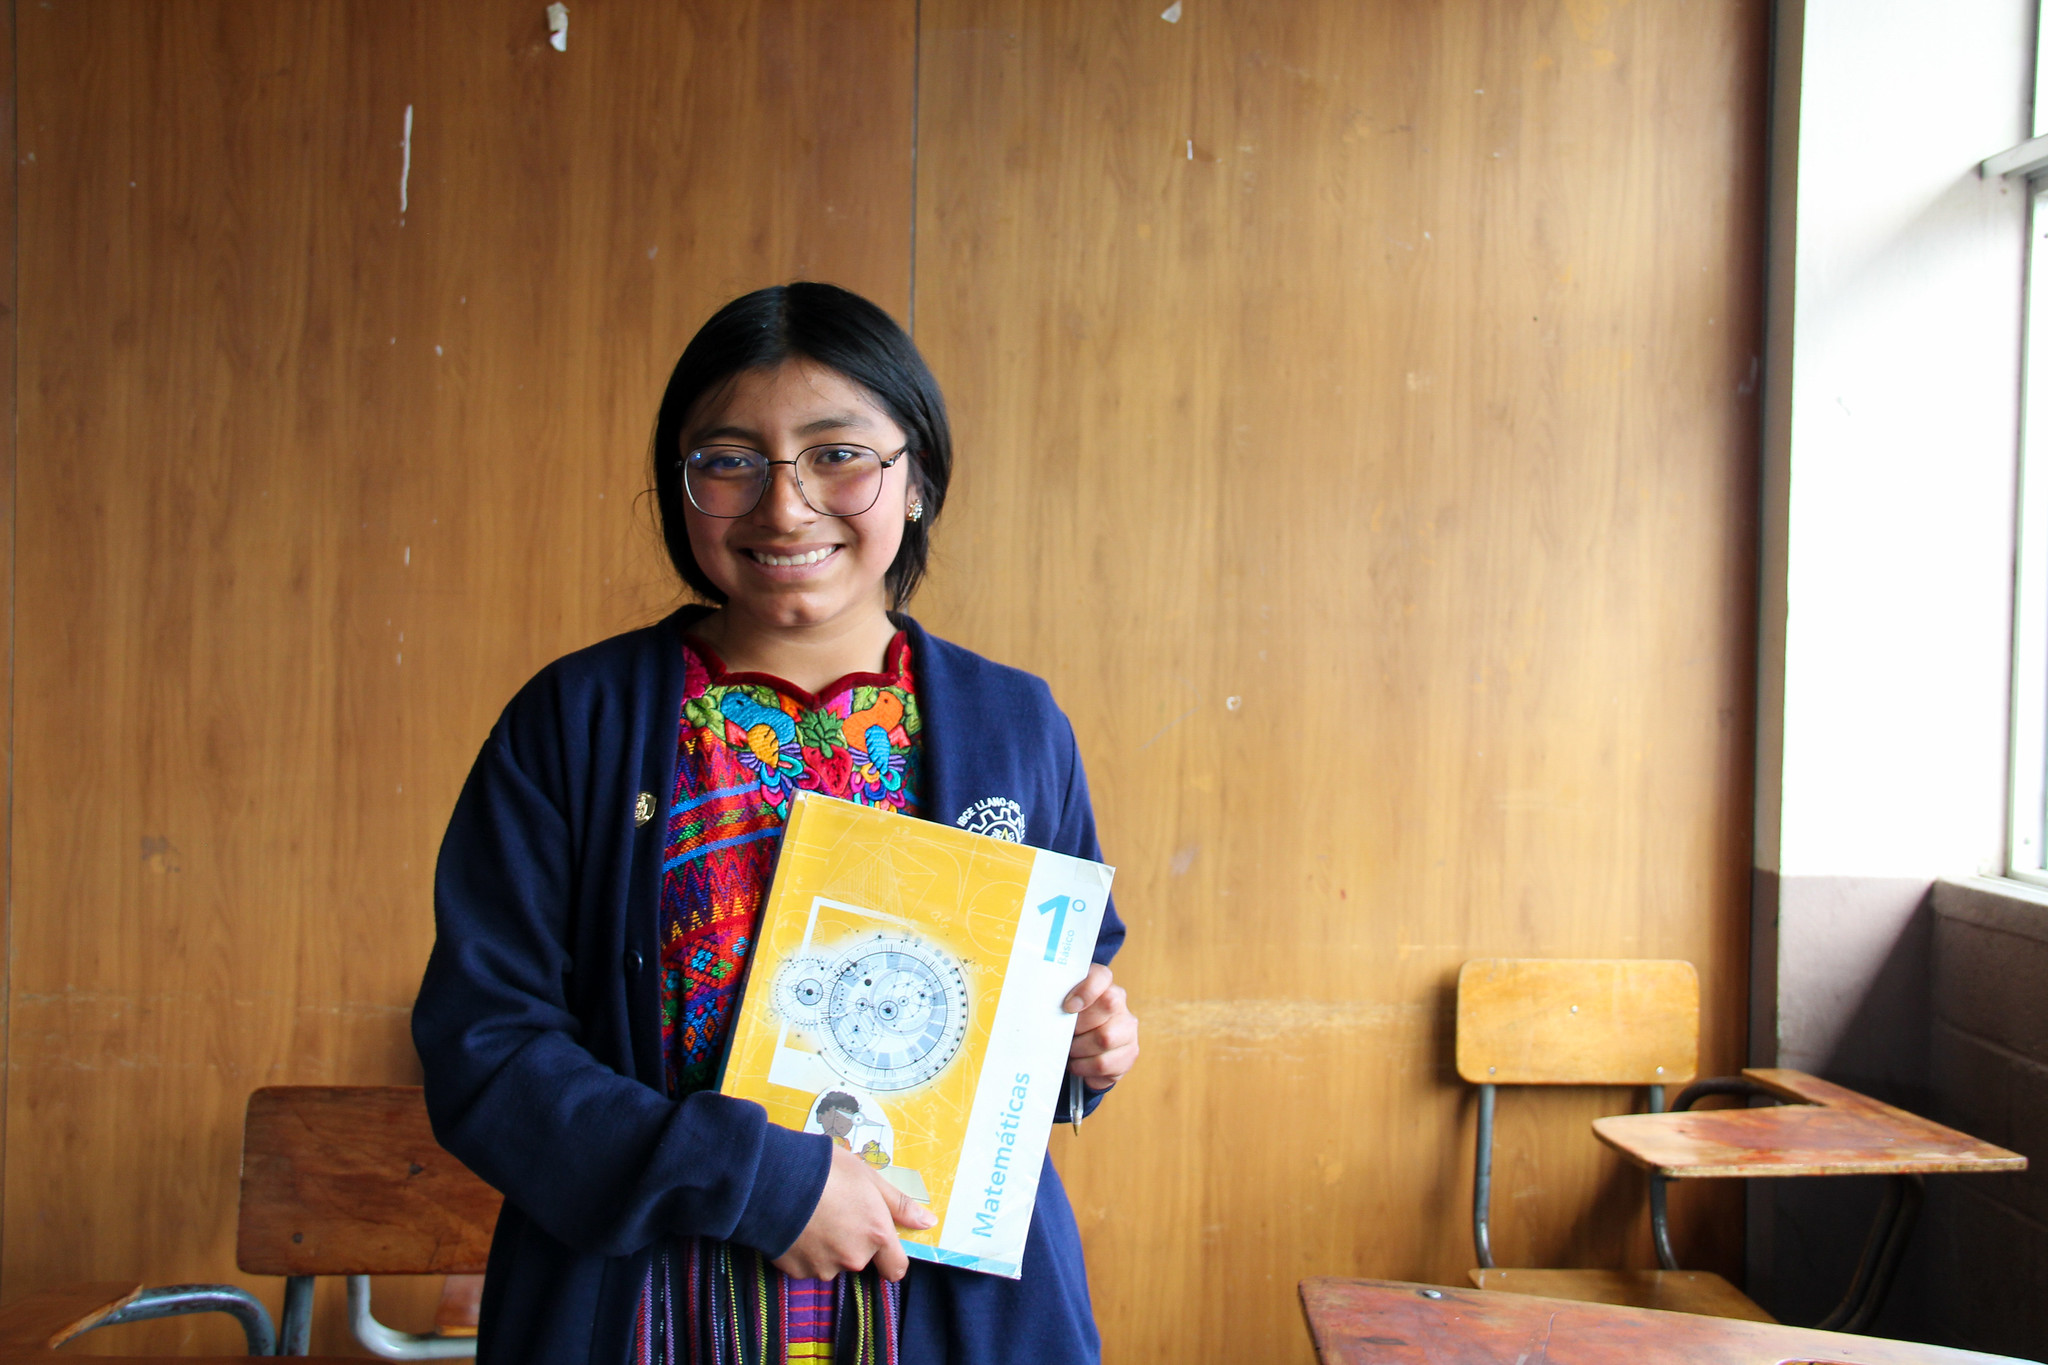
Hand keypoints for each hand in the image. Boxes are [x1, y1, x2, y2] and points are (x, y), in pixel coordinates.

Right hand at [773, 1144, 935, 1281]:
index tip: (880, 1242)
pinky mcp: (797, 1271)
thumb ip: (899, 1205)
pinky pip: (807, 1264)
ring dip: (827, 1245)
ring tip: (812, 1213)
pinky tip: (796, 1224)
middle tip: (836, 1210)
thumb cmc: (825, 1171)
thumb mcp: (869, 1178)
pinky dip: (804, 1250)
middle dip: (853, 1241)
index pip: (896, 1269)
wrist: (773, 1180)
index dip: (890, 1257)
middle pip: (860, 1259)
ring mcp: (824, 1267)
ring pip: (832, 1262)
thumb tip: (928, 1223)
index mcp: (876, 1235)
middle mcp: (853, 1258)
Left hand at [1064, 963, 1139, 1089]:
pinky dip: (1085, 1068)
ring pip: (1105, 1038)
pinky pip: (1105, 1064)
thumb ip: (1052, 1000)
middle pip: (1107, 1006)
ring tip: (1070, 1052)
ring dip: (1079, 1050)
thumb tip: (1030, 1003)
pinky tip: (1079, 1065)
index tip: (1068, 1007)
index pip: (1102, 976)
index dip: (1086, 990)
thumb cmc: (1067, 1024)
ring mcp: (1128, 1029)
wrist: (1084, 1049)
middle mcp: (1119, 1004)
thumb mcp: (1059, 1007)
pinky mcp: (1129, 1054)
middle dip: (1079, 1025)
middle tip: (1065, 1036)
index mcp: (1102, 985)